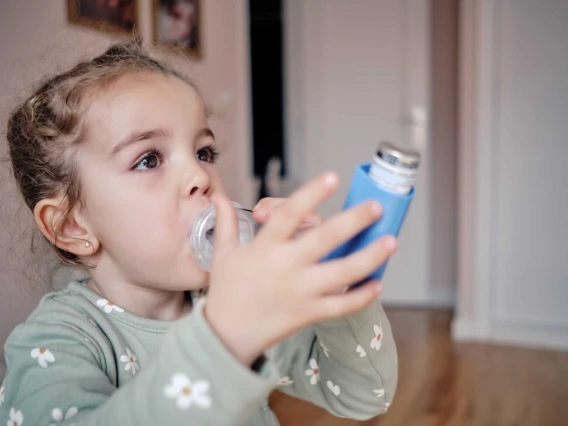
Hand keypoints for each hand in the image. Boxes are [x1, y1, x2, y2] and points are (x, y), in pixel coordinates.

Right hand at [203, 172, 397, 366]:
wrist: (227, 335)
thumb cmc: (226, 291)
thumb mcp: (224, 253)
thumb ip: (226, 222)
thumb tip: (218, 195)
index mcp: (264, 247)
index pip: (289, 213)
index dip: (311, 194)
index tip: (332, 177)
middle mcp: (285, 266)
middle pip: (325, 238)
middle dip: (354, 220)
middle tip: (376, 206)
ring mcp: (300, 291)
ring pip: (343, 272)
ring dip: (370, 256)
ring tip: (391, 241)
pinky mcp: (309, 313)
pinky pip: (342, 305)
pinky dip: (362, 296)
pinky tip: (378, 284)